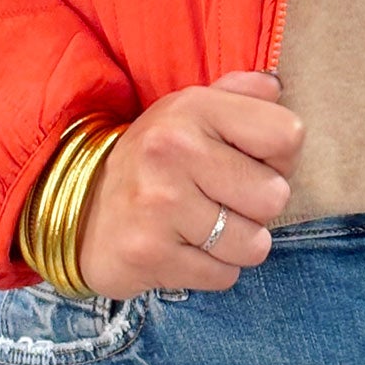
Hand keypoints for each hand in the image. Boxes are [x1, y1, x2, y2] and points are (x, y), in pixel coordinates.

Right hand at [75, 69, 304, 297]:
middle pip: (276, 196)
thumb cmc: (154, 160)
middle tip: (222, 199)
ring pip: (254, 244)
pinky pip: (224, 276)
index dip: (280, 157)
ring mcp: (160, 204)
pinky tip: (185, 249)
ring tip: (205, 227)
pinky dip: (212, 270)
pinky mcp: (151, 254)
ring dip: (237, 244)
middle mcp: (174, 150)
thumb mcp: (188, 111)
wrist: (78, 209)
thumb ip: (238, 93)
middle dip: (257, 207)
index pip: (287, 134)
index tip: (249, 162)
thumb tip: (276, 87)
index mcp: (193, 108)